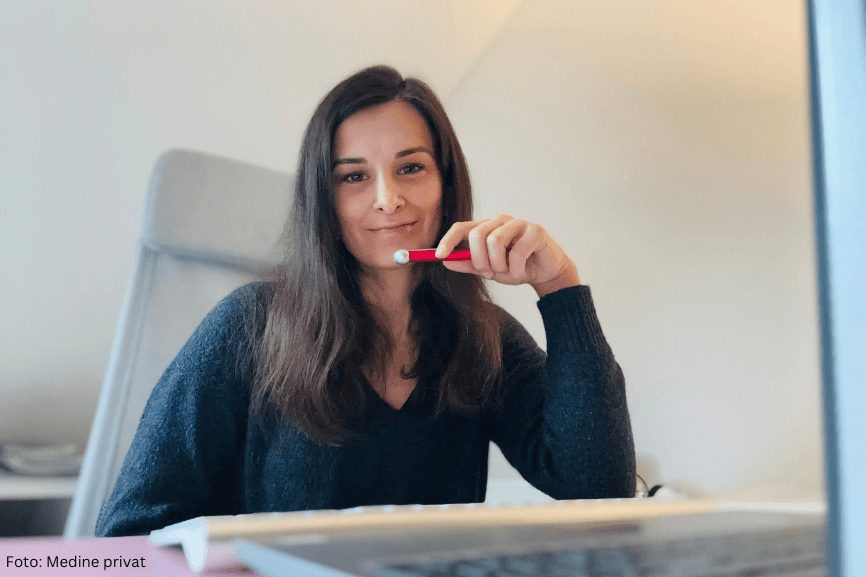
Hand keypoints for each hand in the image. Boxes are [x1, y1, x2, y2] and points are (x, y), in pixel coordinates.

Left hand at [436, 214, 580, 296]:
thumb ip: (468, 264)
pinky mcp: (536, 230)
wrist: (546, 273)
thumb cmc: (517, 268)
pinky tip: (522, 272)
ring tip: (508, 272)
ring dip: (499, 265)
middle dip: (479, 260)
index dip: (448, 240)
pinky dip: (516, 269)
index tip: (439, 256)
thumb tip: (445, 261)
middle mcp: (501, 221)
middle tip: (489, 272)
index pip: (461, 227)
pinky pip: (517, 252)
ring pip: (495, 242)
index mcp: (487, 228)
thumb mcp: (489, 270)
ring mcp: (519, 223)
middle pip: (477, 235)